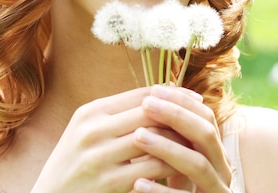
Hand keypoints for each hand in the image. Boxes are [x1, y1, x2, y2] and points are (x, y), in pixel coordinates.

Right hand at [30, 87, 195, 192]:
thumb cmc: (74, 166)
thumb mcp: (88, 133)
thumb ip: (118, 115)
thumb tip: (161, 95)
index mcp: (90, 113)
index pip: (141, 94)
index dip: (173, 95)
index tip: (195, 98)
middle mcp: (93, 130)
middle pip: (150, 112)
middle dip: (181, 115)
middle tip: (203, 120)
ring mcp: (99, 157)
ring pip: (154, 138)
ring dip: (180, 141)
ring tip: (197, 143)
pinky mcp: (108, 183)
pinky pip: (151, 168)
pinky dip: (171, 166)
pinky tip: (182, 168)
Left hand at [132, 85, 232, 192]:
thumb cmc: (175, 189)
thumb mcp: (176, 159)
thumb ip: (170, 135)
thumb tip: (147, 96)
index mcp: (216, 153)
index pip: (206, 117)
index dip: (181, 102)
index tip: (153, 91)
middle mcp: (223, 170)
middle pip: (206, 135)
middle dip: (176, 116)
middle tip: (146, 105)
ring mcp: (217, 191)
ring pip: (198, 165)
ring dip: (168, 148)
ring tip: (138, 137)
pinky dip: (161, 191)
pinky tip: (137, 182)